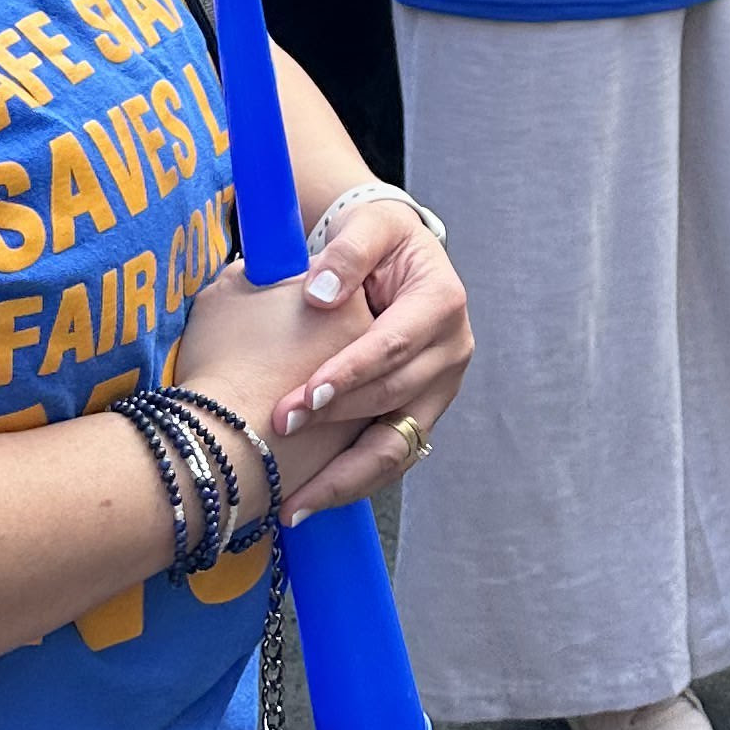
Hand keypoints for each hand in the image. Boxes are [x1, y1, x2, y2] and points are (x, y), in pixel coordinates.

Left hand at [170, 195, 472, 524]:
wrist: (396, 260)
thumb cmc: (377, 241)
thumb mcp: (367, 227)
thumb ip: (346, 253)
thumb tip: (320, 296)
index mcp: (442, 302)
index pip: (395, 344)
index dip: (352, 372)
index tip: (306, 394)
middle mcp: (451, 352)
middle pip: (393, 397)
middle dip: (334, 420)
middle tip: (279, 430)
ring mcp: (438, 390)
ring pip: (396, 446)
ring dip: (343, 476)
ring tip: (292, 502)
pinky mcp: (419, 415)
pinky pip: (388, 459)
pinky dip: (350, 483)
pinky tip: (308, 501)